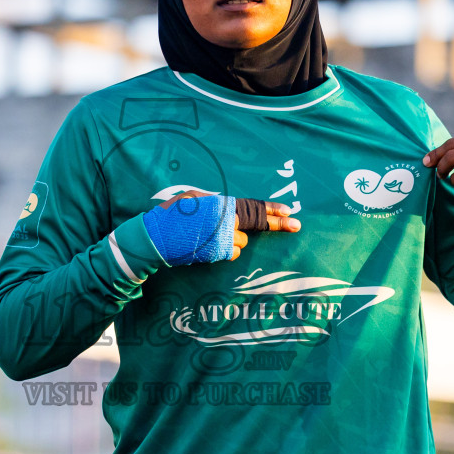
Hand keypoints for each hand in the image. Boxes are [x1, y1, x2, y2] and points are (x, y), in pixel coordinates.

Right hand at [154, 190, 299, 261]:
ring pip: (240, 241)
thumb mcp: (193, 199)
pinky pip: (230, 253)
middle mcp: (225, 221)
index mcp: (220, 205)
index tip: (290, 211)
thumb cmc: (172, 215)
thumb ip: (214, 204)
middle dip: (278, 224)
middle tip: (296, 225)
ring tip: (209, 236)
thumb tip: (229, 209)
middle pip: (255, 224)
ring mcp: (222, 239)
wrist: (157, 237)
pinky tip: (207, 245)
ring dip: (232, 239)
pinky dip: (224, 250)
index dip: (272, 208)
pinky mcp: (217, 254)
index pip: (252, 206)